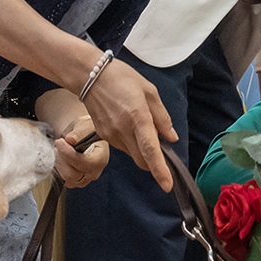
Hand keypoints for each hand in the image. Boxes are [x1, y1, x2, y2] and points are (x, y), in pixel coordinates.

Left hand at [53, 115, 109, 187]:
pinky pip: (63, 180)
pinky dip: (59, 170)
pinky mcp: (76, 182)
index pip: (84, 163)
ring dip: (59, 164)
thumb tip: (71, 140)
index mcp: (101, 157)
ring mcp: (85, 179)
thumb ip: (79, 132)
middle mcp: (95, 172)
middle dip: (62, 158)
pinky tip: (60, 158)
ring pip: (67, 179)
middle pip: (73, 175)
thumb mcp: (85, 125)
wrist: (81, 136)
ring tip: (59, 150)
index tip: (59, 142)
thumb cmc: (85, 130)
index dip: (69, 154)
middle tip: (58, 144)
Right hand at [80, 58, 176, 190]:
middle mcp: (123, 130)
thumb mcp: (149, 91)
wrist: (89, 76)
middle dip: (153, 163)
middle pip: (142, 160)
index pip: (150, 149)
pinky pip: (122, 146)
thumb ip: (162, 117)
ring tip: (141, 127)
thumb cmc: (122, 78)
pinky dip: (131, 143)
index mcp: (138, 117)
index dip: (160, 169)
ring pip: (132, 154)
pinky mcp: (103, 136)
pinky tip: (129, 125)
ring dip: (142, 150)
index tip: (167, 185)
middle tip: (162, 150)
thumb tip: (171, 137)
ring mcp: (111, 135)